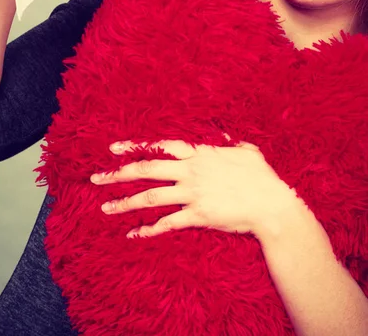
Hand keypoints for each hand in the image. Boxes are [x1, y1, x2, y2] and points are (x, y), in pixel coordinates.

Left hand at [91, 136, 297, 239]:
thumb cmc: (262, 176)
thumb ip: (228, 142)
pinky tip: (134, 233)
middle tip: (96, 178)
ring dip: (126, 203)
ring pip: (151, 197)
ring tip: (106, 207)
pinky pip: (168, 223)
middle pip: (147, 170)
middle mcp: (190, 172)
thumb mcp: (245, 150)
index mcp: (198, 154)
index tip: (113, 148)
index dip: (135, 146)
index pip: (160, 146)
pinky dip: (149, 229)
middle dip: (118, 174)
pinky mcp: (198, 216)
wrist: (273, 205)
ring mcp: (192, 194)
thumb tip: (221, 135)